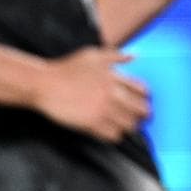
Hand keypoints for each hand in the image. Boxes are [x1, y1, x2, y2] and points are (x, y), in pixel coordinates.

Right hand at [35, 47, 150, 141]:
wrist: (45, 84)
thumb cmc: (67, 68)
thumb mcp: (93, 55)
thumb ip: (116, 55)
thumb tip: (134, 56)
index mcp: (114, 77)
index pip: (142, 91)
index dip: (145, 97)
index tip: (142, 101)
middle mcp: (112, 94)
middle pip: (140, 110)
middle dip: (142, 114)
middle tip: (140, 117)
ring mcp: (102, 110)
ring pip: (129, 125)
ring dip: (130, 126)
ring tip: (126, 126)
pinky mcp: (91, 124)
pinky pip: (113, 135)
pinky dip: (115, 135)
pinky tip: (111, 131)